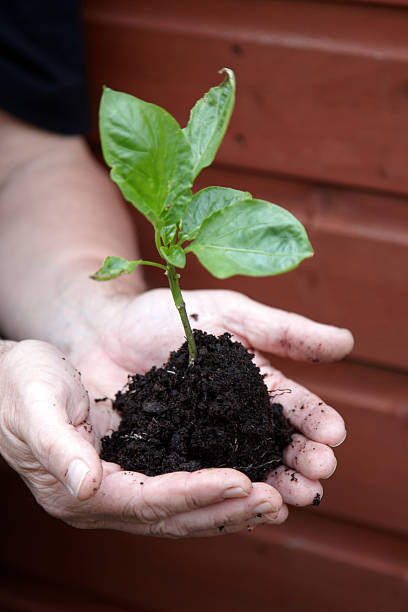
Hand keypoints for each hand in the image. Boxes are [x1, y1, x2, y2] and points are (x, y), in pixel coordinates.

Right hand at [0, 339, 286, 536]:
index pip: (148, 501)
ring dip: (229, 507)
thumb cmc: (20, 384)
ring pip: (182, 509)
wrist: (13, 379)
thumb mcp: (36, 405)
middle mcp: (104, 497)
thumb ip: (60, 447)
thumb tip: (86, 486)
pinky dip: (214, 489)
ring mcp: (120, 486)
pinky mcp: (133, 468)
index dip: (195, 493)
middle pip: (173, 515)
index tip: (241, 481)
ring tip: (276, 498)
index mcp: (80, 488)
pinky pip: (180, 487)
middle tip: (277, 499)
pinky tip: (247, 480)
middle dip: (226, 509)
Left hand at [69, 288, 352, 516]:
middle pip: (274, 446)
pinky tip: (239, 506)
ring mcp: (203, 441)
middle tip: (319, 476)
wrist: (104, 329)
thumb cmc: (167, 316)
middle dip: (300, 461)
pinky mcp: (168, 458)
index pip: (292, 407)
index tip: (334, 435)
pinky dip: (221, 493)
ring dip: (271, 485)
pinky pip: (198, 478)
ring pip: (243, 469)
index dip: (314, 421)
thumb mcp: (229, 314)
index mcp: (253, 386)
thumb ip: (283, 331)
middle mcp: (233, 420)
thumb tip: (347, 342)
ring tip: (292, 500)